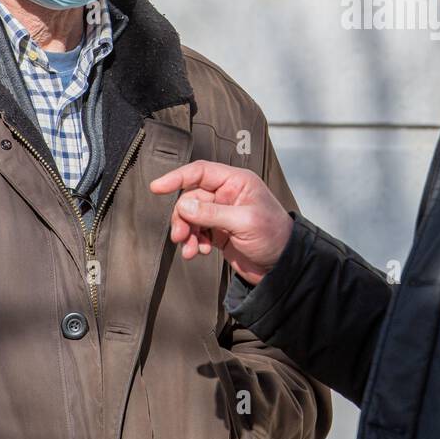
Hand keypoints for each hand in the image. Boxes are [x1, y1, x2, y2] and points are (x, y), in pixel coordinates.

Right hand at [148, 160, 292, 285]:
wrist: (282, 266)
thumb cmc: (274, 237)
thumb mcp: (244, 222)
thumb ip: (212, 213)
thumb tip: (183, 206)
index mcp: (237, 182)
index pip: (201, 172)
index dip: (177, 177)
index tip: (157, 187)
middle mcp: (227, 194)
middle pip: (191, 198)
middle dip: (182, 217)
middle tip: (181, 236)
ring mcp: (222, 213)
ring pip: (190, 216)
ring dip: (186, 233)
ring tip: (190, 250)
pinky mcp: (218, 232)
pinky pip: (196, 232)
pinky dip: (193, 242)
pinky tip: (199, 252)